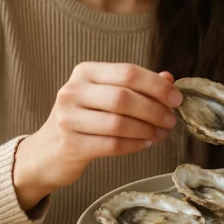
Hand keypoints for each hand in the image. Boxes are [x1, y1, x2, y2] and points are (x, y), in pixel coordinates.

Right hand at [12, 63, 182, 209]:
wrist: (47, 152)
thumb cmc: (84, 118)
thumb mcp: (106, 95)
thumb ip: (136, 86)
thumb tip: (169, 79)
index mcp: (85, 72)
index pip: (128, 72)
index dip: (157, 86)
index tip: (176, 98)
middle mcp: (73, 91)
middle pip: (124, 97)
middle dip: (154, 110)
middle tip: (171, 120)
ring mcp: (68, 118)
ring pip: (119, 123)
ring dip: (147, 129)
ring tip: (160, 133)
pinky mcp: (70, 144)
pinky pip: (112, 144)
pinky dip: (134, 144)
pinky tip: (145, 143)